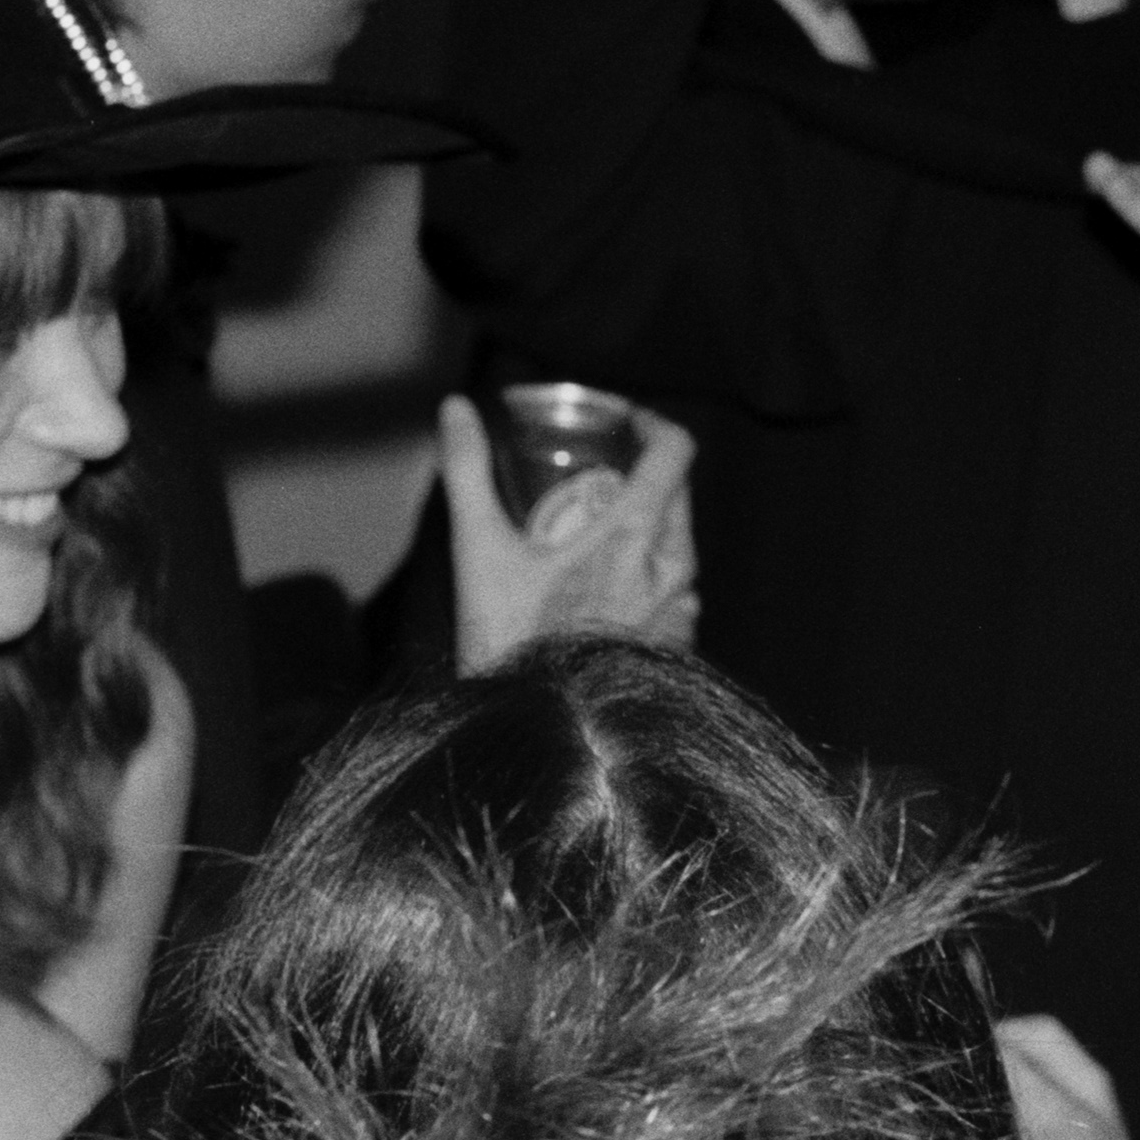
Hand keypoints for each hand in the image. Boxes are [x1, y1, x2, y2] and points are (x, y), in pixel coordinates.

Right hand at [442, 396, 700, 671]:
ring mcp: (683, 609)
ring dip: (648, 525)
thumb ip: (467, 472)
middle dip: (643, 474)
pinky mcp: (680, 643)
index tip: (624, 421)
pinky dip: (650, 575)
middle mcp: (673, 569)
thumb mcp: (478, 552)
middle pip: (678, 494)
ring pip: (680, 544)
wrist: (541, 732)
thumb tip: (456, 407)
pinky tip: (608, 590)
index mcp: (633, 536)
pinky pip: (678, 590)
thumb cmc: (508, 643)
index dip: (653, 424)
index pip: (675, 452)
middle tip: (598, 475)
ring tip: (596, 534)